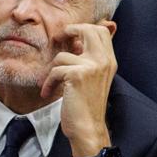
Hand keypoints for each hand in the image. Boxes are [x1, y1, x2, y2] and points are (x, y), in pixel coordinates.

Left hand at [40, 21, 116, 156]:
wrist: (88, 128)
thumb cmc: (87, 105)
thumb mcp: (93, 78)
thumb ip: (89, 60)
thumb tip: (75, 41)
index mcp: (109, 60)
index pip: (100, 30)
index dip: (82, 28)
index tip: (70, 36)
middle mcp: (103, 60)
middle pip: (87, 29)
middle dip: (68, 31)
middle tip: (57, 39)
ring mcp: (92, 66)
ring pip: (62, 56)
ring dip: (51, 71)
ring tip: (50, 85)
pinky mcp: (77, 75)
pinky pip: (55, 71)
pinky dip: (48, 83)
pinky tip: (47, 93)